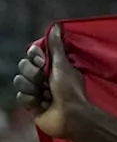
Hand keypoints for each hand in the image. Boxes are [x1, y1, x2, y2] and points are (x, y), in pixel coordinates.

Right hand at [13, 24, 89, 138]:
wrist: (71, 115)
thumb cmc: (71, 90)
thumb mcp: (63, 64)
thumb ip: (56, 46)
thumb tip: (57, 25)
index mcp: (52, 65)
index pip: (32, 54)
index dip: (34, 57)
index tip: (43, 62)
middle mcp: (44, 76)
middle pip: (23, 67)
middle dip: (33, 74)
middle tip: (46, 81)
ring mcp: (37, 90)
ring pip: (19, 82)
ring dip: (33, 88)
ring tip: (47, 95)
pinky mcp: (32, 104)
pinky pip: (20, 97)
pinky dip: (32, 100)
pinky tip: (43, 105)